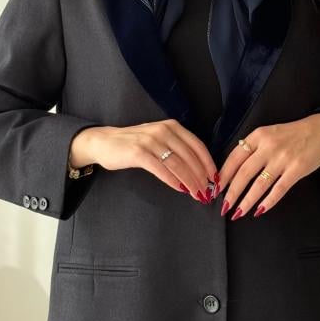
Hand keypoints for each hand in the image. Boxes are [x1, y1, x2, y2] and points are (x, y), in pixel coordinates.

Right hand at [72, 120, 217, 203]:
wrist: (104, 142)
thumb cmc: (134, 144)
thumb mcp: (158, 139)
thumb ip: (176, 149)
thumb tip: (198, 170)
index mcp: (172, 126)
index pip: (197, 145)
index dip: (208, 163)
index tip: (215, 178)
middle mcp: (163, 130)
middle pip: (189, 156)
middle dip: (201, 176)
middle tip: (208, 192)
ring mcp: (150, 140)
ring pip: (178, 163)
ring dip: (190, 181)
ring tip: (197, 194)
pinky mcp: (138, 152)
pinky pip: (161, 168)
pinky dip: (173, 180)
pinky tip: (180, 189)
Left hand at [215, 113, 319, 219]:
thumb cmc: (291, 135)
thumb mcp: (268, 133)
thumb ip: (252, 148)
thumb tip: (232, 170)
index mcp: (258, 136)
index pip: (235, 158)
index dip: (223, 175)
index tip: (215, 189)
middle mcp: (269, 146)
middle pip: (244, 173)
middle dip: (232, 193)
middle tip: (224, 207)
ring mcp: (283, 158)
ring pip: (259, 184)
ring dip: (247, 201)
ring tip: (238, 212)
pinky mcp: (297, 169)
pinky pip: (279, 189)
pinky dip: (268, 201)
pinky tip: (260, 210)